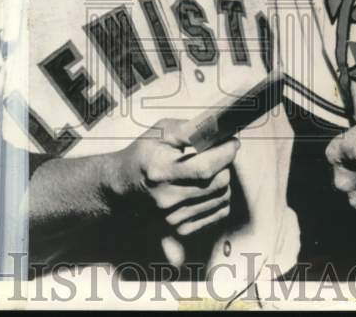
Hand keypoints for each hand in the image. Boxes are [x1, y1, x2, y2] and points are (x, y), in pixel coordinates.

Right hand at [111, 119, 238, 237]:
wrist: (122, 187)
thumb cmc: (142, 155)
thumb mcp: (161, 132)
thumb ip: (190, 128)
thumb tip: (219, 128)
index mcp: (161, 171)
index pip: (205, 167)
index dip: (225, 153)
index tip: (233, 142)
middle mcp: (168, 198)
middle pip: (218, 183)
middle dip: (226, 164)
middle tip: (219, 153)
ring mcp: (175, 217)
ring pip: (223, 198)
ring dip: (224, 180)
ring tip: (211, 169)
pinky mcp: (181, 228)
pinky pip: (218, 212)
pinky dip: (220, 197)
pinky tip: (208, 186)